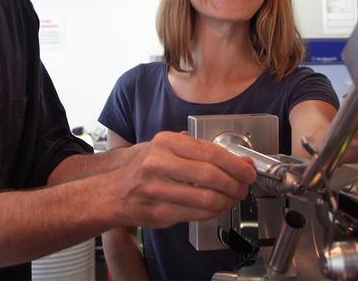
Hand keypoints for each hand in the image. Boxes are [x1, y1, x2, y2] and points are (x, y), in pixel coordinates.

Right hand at [110, 131, 255, 228]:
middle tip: (243, 186)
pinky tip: (217, 207)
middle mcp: (158, 164)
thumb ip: (195, 148)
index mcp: (164, 143)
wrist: (110, 192)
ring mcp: (157, 190)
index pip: (209, 151)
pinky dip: (213, 212)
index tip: (247, 169)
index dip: (235, 163)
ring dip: (227, 200)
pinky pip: (196, 215)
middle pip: (211, 175)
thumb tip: (235, 157)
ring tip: (233, 198)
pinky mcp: (158, 213)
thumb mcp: (161, 146)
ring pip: (206, 198)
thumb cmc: (139, 167)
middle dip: (235, 183)